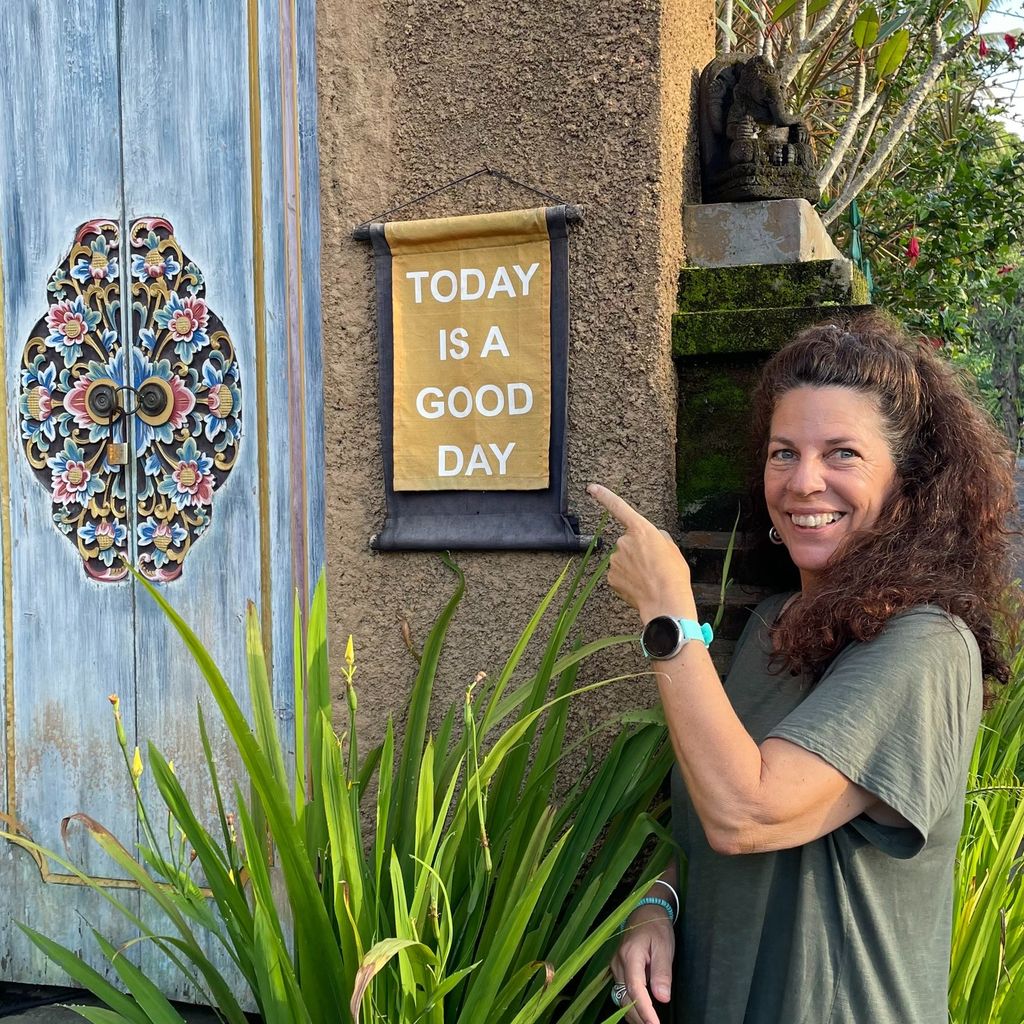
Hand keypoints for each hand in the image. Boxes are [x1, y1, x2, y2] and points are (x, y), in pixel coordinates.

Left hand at [587, 484, 695, 622]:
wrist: (666, 601)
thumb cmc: (673, 575)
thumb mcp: (672, 548)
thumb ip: (657, 537)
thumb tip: (651, 538)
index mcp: (641, 530)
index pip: (619, 507)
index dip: (604, 496)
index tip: (591, 488)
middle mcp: (623, 542)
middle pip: (628, 543)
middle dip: (638, 552)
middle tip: (654, 566)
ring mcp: (615, 560)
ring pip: (623, 561)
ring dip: (633, 567)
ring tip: (649, 578)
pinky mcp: (611, 577)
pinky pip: (619, 575)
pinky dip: (628, 580)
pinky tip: (640, 587)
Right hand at [611, 906, 674, 1023]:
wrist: (645, 912)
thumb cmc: (656, 928)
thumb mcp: (664, 947)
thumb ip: (662, 972)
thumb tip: (662, 998)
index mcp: (630, 956)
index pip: (636, 989)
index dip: (645, 1010)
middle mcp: (618, 963)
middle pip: (626, 998)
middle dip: (640, 1018)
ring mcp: (616, 967)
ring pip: (622, 998)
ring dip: (635, 1015)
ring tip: (650, 1023)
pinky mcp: (618, 970)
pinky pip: (622, 993)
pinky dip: (631, 1006)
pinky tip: (642, 1014)